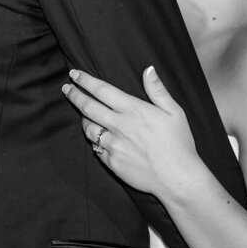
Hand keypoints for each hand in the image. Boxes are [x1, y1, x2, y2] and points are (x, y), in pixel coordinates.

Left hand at [62, 66, 203, 199]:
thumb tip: (148, 69)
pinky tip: (98, 138)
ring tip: (84, 114)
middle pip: (88, 107)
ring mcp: (113, 145)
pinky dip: (95, 141)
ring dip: (83, 119)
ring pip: (88, 128)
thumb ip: (158, 90)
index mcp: (133, 110)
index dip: (85, 81)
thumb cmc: (179, 144)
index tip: (74, 75)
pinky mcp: (112, 162)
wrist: (177, 178)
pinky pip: (96, 148)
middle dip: (74, 95)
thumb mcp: (174, 112)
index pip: (102, 90)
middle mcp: (119, 126)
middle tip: (66, 89)